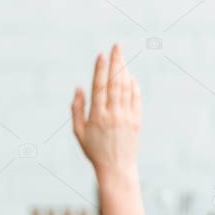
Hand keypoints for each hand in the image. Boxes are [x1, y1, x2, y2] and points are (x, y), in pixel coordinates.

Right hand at [71, 44, 145, 214]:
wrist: (116, 167)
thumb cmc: (94, 150)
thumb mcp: (79, 132)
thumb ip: (77, 109)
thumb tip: (79, 88)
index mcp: (97, 116)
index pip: (99, 87)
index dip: (100, 69)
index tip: (101, 55)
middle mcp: (113, 114)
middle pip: (115, 82)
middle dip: (116, 62)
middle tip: (117, 46)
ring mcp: (127, 116)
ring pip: (127, 88)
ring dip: (125, 70)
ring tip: (122, 57)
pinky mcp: (137, 120)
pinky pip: (136, 98)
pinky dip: (134, 85)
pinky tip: (130, 76)